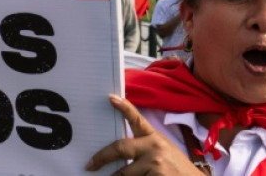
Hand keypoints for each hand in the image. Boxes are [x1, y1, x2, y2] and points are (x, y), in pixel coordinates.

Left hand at [85, 95, 204, 174]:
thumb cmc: (175, 168)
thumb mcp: (162, 151)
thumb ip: (142, 147)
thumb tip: (116, 151)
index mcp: (154, 137)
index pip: (137, 119)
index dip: (123, 107)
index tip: (110, 98)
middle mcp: (154, 147)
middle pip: (120, 148)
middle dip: (102, 157)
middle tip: (90, 165)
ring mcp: (155, 163)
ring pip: (124, 172)